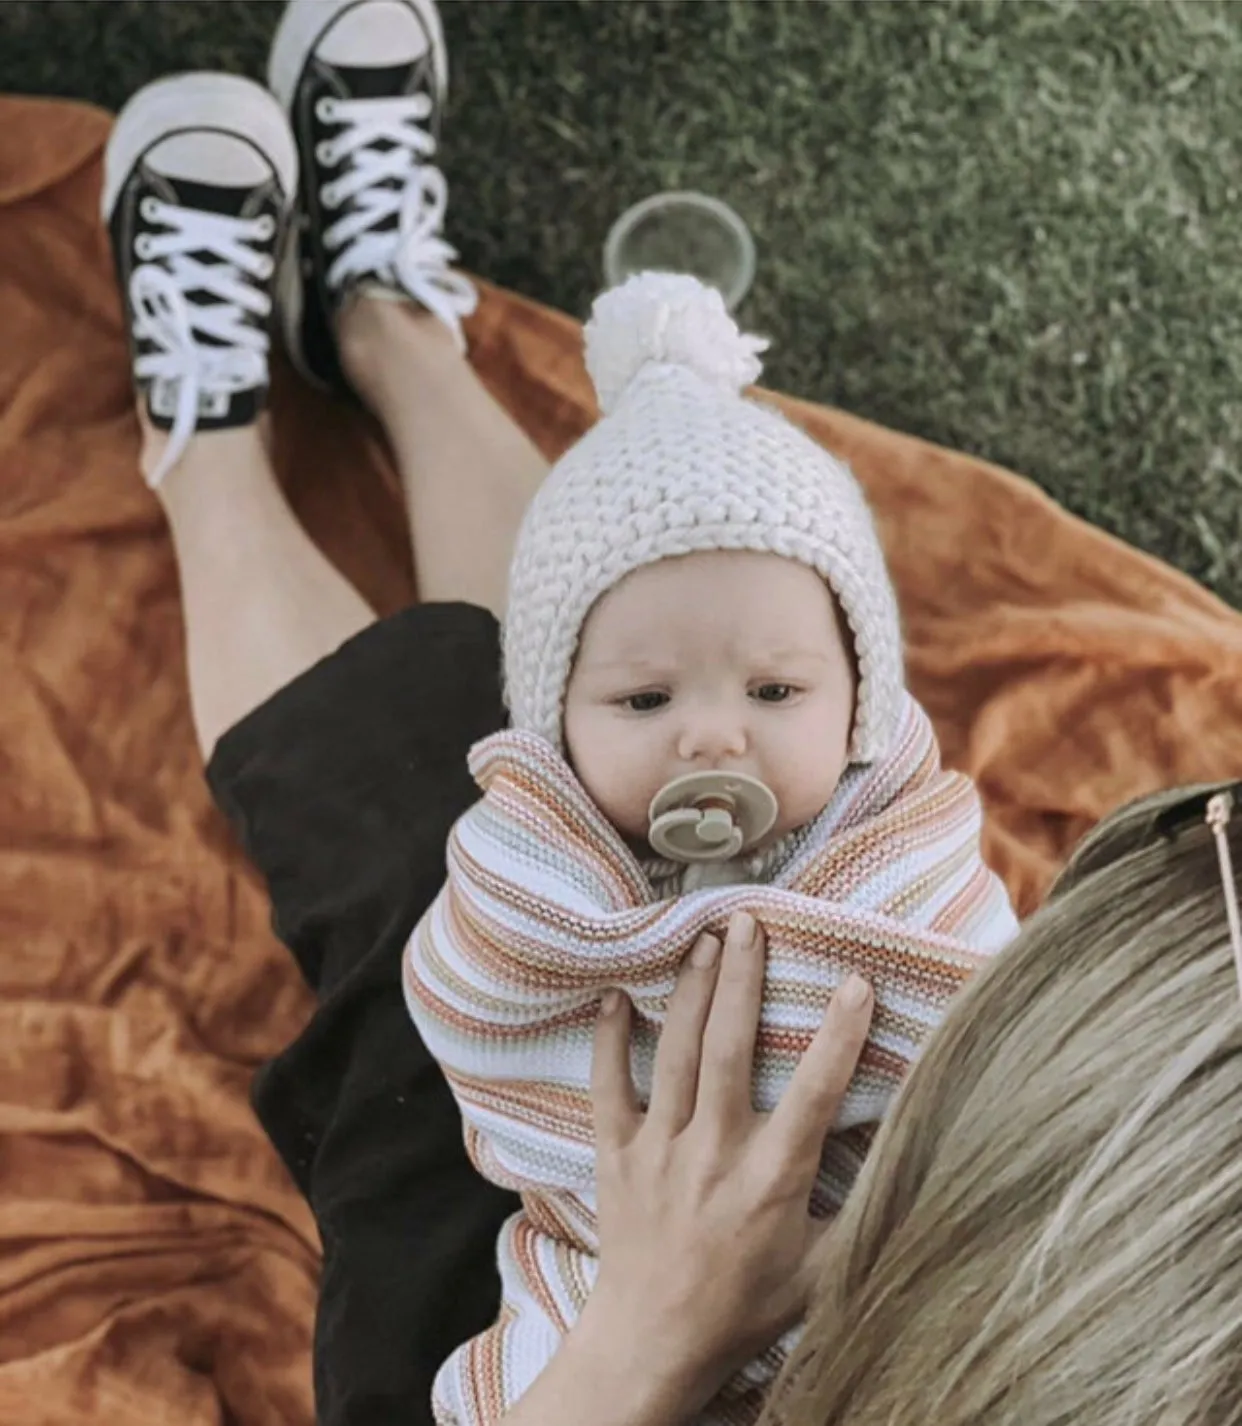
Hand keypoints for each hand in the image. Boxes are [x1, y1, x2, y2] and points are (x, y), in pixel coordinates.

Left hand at [582, 909, 874, 1420]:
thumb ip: (863, 1216)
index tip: (856, 982)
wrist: (654, 1342)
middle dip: (742, 980)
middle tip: (749, 922)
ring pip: (676, 1054)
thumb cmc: (745, 1308)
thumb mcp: (822, 1273)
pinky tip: (617, 994)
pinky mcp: (617, 1154)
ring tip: (704, 939)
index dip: (838, 1036)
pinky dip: (609, 1039)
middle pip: (730, 1050)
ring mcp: (659, 1149)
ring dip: (691, 992)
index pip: (813, 1094)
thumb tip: (910, 1165)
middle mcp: (714, 1152)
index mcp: (771, 1180)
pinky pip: (608, 1086)